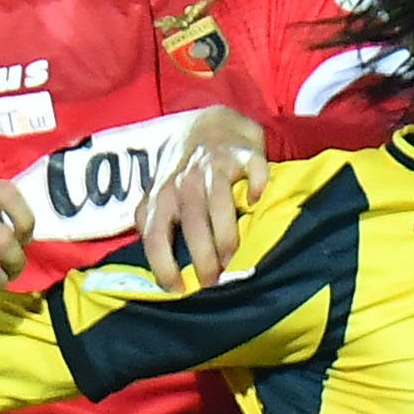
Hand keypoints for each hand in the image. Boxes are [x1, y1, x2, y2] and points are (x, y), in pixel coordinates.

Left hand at [134, 107, 269, 287]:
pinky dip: (257, 185)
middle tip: (214, 281)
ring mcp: (214, 164)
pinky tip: (258, 202)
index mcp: (161, 195)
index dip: (162, 264)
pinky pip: (253, 169)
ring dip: (226, 234)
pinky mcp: (243, 152)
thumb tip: (163, 271)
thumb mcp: (160, 196)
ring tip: (234, 258)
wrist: (207, 124)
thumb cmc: (184, 174)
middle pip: (192, 223)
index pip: (155, 234)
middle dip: (202, 257)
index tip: (177, 289)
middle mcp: (185, 180)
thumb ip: (157, 224)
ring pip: (219, 202)